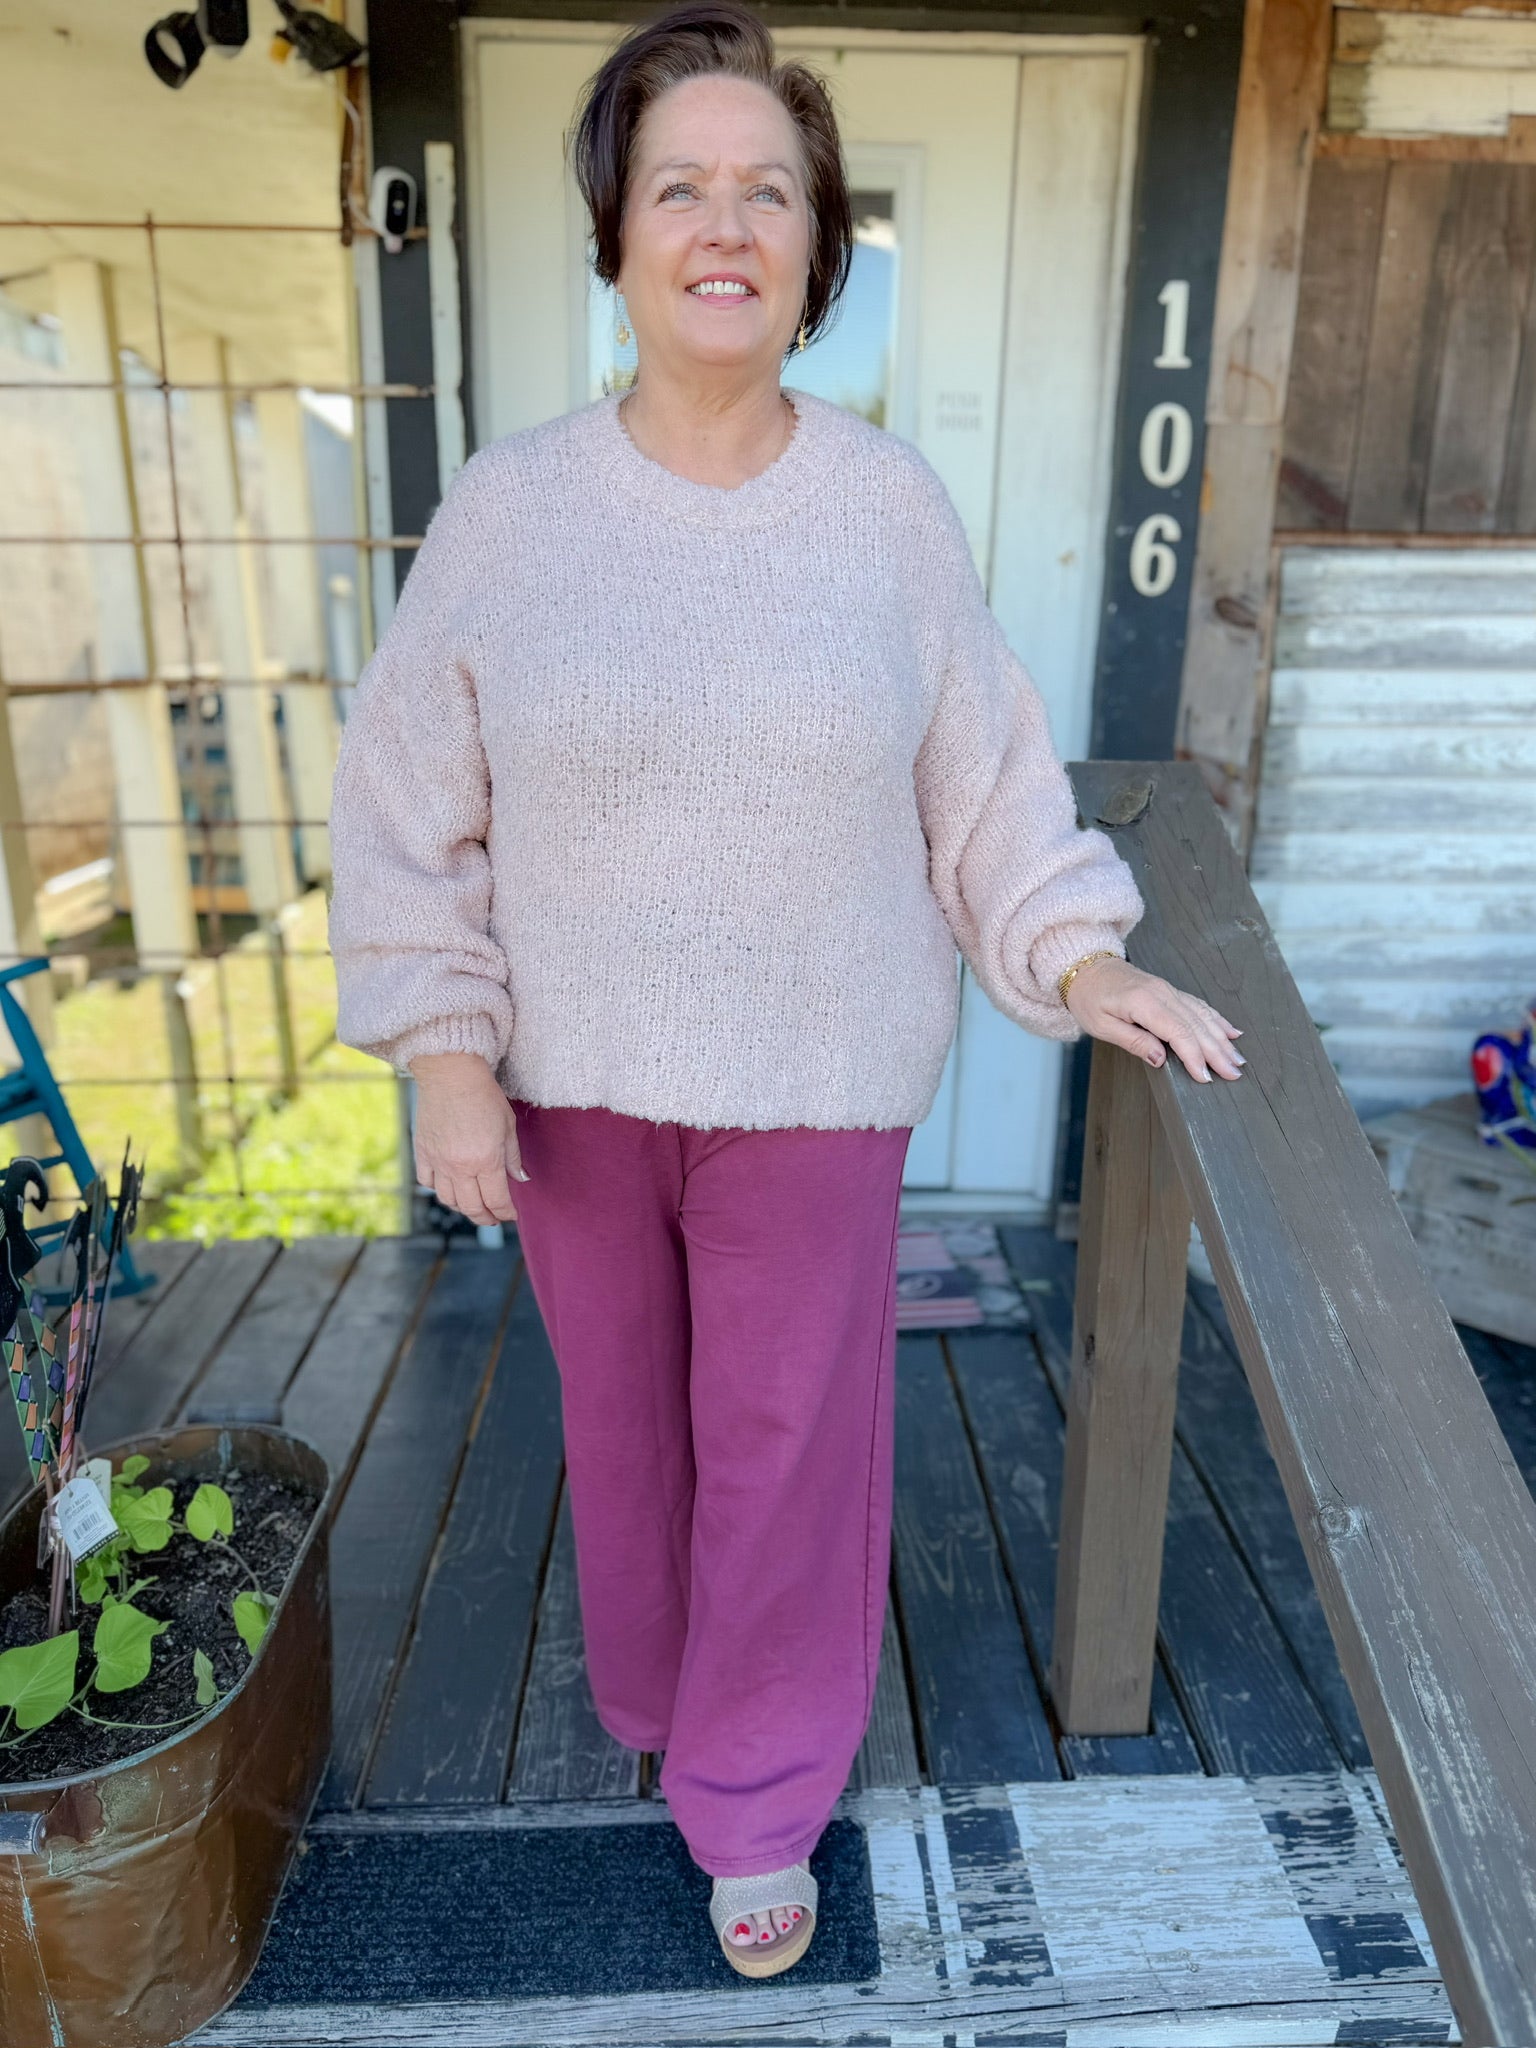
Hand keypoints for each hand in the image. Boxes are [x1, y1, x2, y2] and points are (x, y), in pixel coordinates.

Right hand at [407, 1051, 527, 1222]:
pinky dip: (438, 1190)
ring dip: (463, 1208)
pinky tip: (449, 1187)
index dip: (506, 1212)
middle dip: (486, 1217)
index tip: (512, 1214)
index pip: (496, 1200)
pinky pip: (427, 1182)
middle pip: (472, 1207)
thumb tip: (521, 1179)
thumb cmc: (484, 1096)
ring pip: (448, 1200)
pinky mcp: (422, 1152)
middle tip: (494, 1218)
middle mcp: (460, 1167)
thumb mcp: (508, 1125)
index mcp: (485, 1161)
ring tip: (473, 1206)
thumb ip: (513, 1157)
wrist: (450, 1075)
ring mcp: (438, 1162)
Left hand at [1063, 957, 1244, 1082]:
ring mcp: (1168, 990)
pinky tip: (1231, 1032)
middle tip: (1234, 1073)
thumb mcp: (1101, 1026)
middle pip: (1197, 1026)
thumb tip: (1160, 1059)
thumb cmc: (1089, 998)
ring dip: (1222, 1039)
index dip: (1194, 1056)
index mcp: (1144, 1003)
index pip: (1178, 1033)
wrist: (1086, 967)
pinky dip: (1217, 1020)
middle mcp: (1162, 994)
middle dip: (1217, 1052)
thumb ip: (1133, 1042)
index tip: (1206, 1076)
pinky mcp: (1170, 991)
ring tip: (1237, 1059)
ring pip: (1202, 1016)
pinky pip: (1198, 1006)